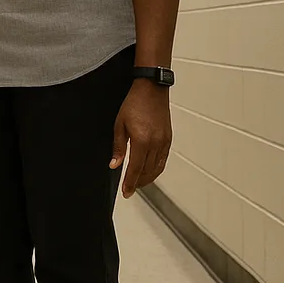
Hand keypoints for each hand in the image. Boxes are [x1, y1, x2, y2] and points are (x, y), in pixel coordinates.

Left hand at [111, 80, 171, 197]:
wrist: (151, 90)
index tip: (126, 193)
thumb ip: (118, 147)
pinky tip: (149, 171)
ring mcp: (164, 142)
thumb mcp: (119, 125)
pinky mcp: (168, 139)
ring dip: (148, 178)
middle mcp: (156, 144)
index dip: (130, 183)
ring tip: (138, 183)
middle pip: (147, 172)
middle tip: (129, 189)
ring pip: (157, 168)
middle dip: (138, 183)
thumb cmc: (133, 104)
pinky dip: (156, 169)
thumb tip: (114, 164)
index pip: (135, 169)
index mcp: (142, 141)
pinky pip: (163, 160)